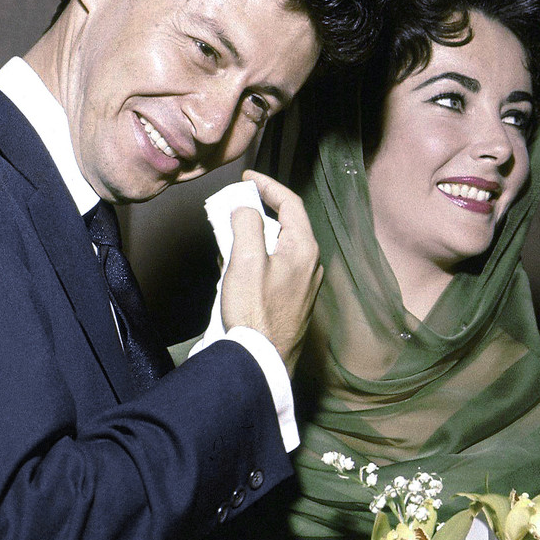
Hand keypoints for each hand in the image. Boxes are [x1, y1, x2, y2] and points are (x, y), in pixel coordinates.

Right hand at [220, 170, 321, 376]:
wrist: (261, 361)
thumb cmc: (254, 312)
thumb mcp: (246, 260)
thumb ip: (247, 224)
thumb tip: (245, 209)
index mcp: (304, 249)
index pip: (290, 203)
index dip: (268, 186)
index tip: (246, 178)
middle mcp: (310, 265)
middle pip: (286, 225)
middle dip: (258, 212)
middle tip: (233, 206)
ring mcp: (304, 286)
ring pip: (279, 248)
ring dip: (254, 238)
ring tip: (229, 238)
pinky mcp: (293, 303)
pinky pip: (276, 269)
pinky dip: (257, 260)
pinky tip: (237, 269)